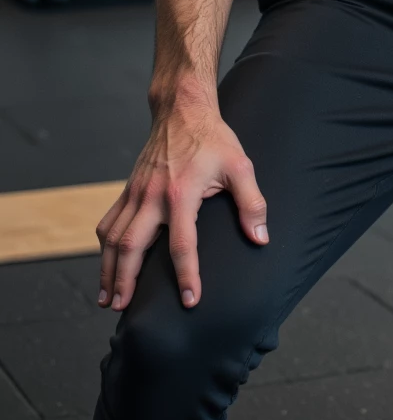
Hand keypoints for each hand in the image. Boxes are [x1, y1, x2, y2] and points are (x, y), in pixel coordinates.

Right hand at [95, 101, 267, 311]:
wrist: (183, 110)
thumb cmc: (213, 139)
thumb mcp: (240, 165)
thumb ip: (252, 202)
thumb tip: (261, 238)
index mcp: (181, 193)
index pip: (182, 244)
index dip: (187, 275)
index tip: (191, 301)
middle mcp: (152, 196)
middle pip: (131, 246)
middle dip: (126, 281)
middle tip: (123, 310)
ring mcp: (136, 192)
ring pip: (113, 237)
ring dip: (108, 270)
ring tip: (109, 299)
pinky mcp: (128, 189)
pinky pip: (109, 221)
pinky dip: (105, 246)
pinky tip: (107, 263)